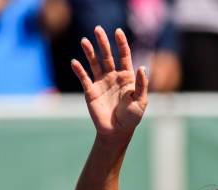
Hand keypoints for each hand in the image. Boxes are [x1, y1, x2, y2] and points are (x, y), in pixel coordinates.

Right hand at [71, 26, 148, 143]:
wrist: (117, 132)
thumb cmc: (132, 118)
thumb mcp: (140, 102)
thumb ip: (142, 85)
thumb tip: (142, 67)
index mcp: (127, 77)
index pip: (124, 56)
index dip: (121, 43)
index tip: (118, 32)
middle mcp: (113, 77)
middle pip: (107, 55)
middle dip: (103, 42)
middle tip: (98, 29)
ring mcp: (101, 83)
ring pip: (94, 63)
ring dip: (89, 52)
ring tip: (84, 41)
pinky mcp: (91, 91)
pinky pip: (84, 78)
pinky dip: (79, 70)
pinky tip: (75, 62)